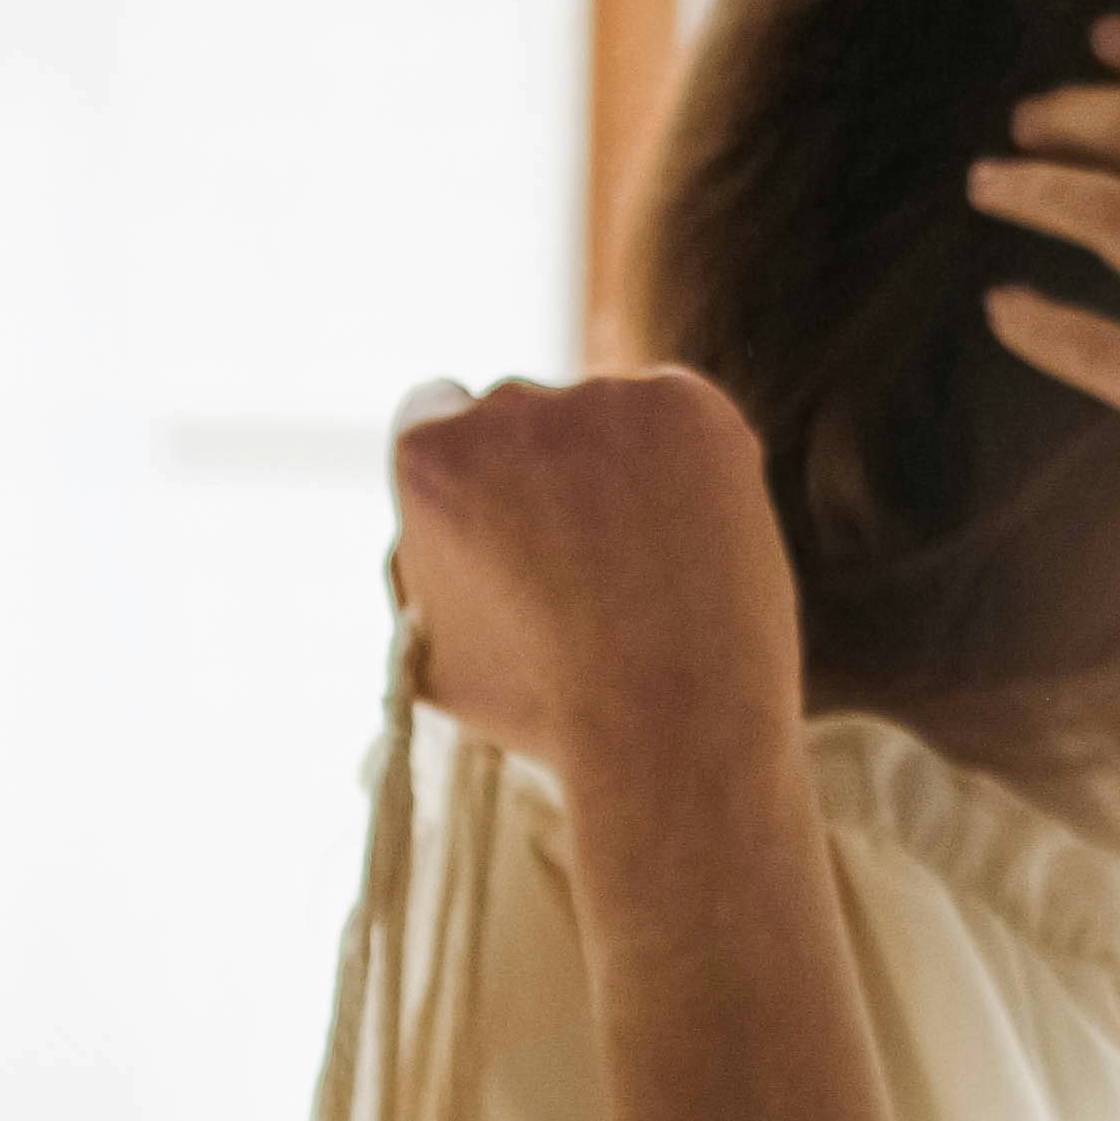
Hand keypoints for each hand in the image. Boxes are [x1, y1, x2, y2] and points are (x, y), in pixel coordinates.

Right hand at [386, 365, 803, 808]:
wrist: (671, 722)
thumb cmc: (547, 708)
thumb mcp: (434, 648)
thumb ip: (423, 563)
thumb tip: (428, 527)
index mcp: (429, 455)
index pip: (439, 411)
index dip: (481, 470)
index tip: (513, 512)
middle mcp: (506, 405)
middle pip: (526, 417)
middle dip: (552, 473)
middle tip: (593, 561)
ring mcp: (602, 398)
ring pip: (609, 420)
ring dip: (624, 471)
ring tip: (654, 570)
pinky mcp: (686, 404)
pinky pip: (683, 421)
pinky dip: (694, 467)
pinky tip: (697, 542)